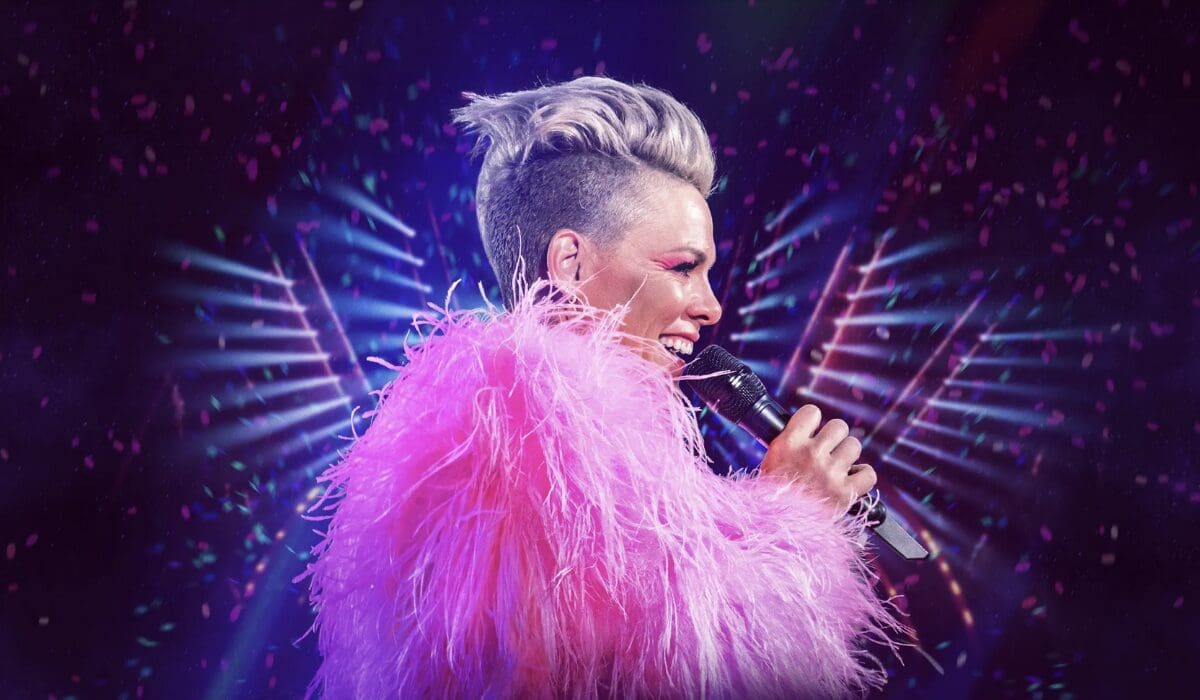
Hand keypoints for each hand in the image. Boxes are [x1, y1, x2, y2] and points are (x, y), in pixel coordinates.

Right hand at [758, 404, 876, 515]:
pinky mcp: (845, 494)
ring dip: (848, 456)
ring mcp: (830, 473)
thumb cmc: (770, 497)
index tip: (813, 431)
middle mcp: (811, 454)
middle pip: (839, 426)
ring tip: (837, 468)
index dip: (814, 422)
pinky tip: (851, 481)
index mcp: (789, 444)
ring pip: (854, 446)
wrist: (774, 529)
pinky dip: (863, 477)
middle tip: (827, 452)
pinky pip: (869, 474)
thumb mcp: (771, 461)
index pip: (812, 412)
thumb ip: (790, 443)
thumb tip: (807, 431)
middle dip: (835, 438)